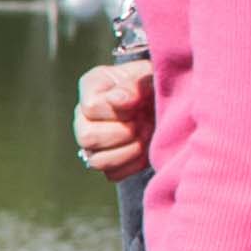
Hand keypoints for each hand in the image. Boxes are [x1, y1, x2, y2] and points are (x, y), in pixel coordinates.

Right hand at [72, 59, 151, 179]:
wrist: (167, 101)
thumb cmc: (157, 85)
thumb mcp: (149, 77)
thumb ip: (134, 84)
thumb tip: (118, 100)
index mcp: (92, 87)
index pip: (91, 107)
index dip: (118, 110)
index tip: (138, 104)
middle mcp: (84, 116)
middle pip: (87, 137)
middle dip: (123, 133)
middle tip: (143, 123)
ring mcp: (91, 142)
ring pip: (96, 161)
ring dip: (128, 151)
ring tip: (146, 136)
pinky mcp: (105, 161)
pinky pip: (112, 174)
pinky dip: (133, 164)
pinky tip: (145, 148)